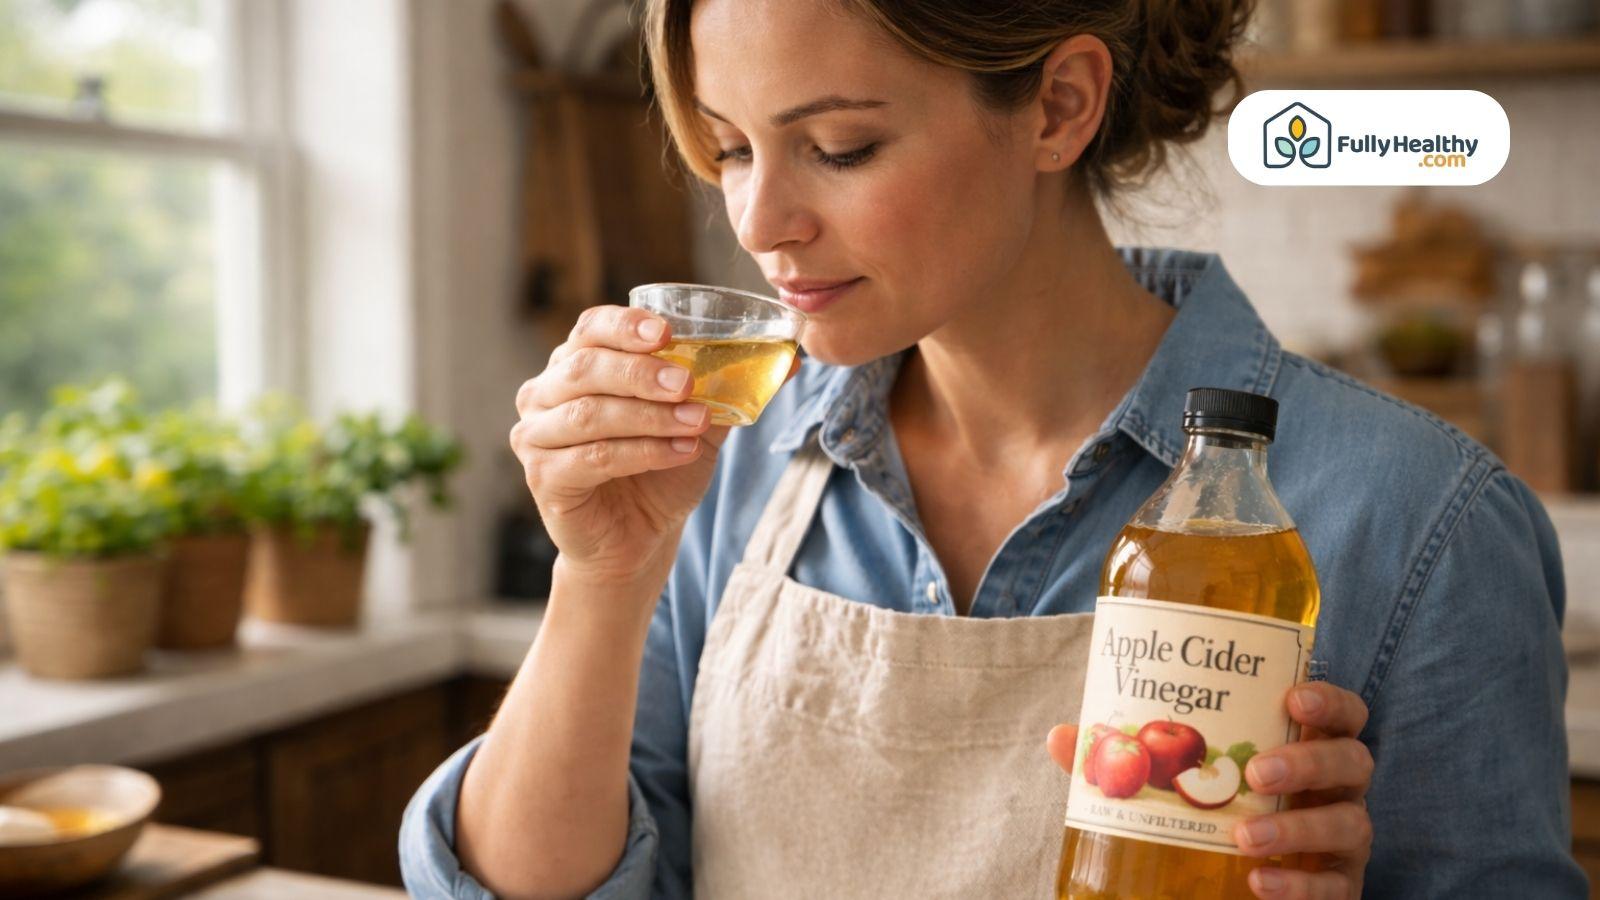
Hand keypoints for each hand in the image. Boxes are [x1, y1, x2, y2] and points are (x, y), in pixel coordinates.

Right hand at [510, 304, 800, 582]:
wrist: (638, 538)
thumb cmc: (659, 472)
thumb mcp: (699, 422)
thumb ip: (730, 388)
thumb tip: (791, 360)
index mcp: (577, 364)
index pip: (591, 327)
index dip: (626, 325)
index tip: (667, 332)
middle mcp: (545, 393)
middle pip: (586, 367)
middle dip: (641, 372)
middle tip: (688, 383)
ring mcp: (536, 435)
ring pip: (590, 414)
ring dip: (649, 416)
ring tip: (696, 423)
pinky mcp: (543, 477)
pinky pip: (591, 458)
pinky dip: (641, 453)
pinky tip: (679, 453)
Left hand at [1044, 681, 1373, 898]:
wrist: (1227, 888)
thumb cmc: (1212, 816)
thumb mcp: (1168, 785)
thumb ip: (1123, 761)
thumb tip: (1062, 737)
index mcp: (1303, 747)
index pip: (1342, 714)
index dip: (1329, 699)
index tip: (1292, 694)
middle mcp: (1334, 791)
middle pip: (1352, 762)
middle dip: (1308, 762)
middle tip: (1256, 772)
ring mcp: (1342, 843)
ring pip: (1349, 825)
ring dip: (1295, 828)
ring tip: (1243, 835)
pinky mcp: (1338, 890)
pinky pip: (1335, 890)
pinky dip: (1298, 885)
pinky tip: (1258, 883)